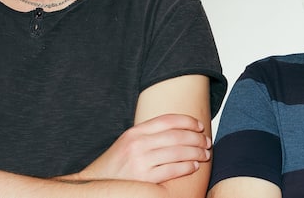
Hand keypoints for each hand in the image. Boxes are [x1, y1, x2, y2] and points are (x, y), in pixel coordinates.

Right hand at [71, 113, 211, 183]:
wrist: (96, 185)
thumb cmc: (115, 165)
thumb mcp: (127, 143)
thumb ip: (148, 135)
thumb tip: (177, 130)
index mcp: (135, 132)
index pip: (167, 120)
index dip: (187, 121)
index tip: (199, 126)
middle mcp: (138, 144)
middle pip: (177, 135)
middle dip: (196, 138)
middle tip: (207, 142)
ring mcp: (141, 161)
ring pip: (179, 152)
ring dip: (196, 152)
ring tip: (205, 154)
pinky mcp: (145, 178)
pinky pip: (174, 169)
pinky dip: (188, 166)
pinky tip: (195, 166)